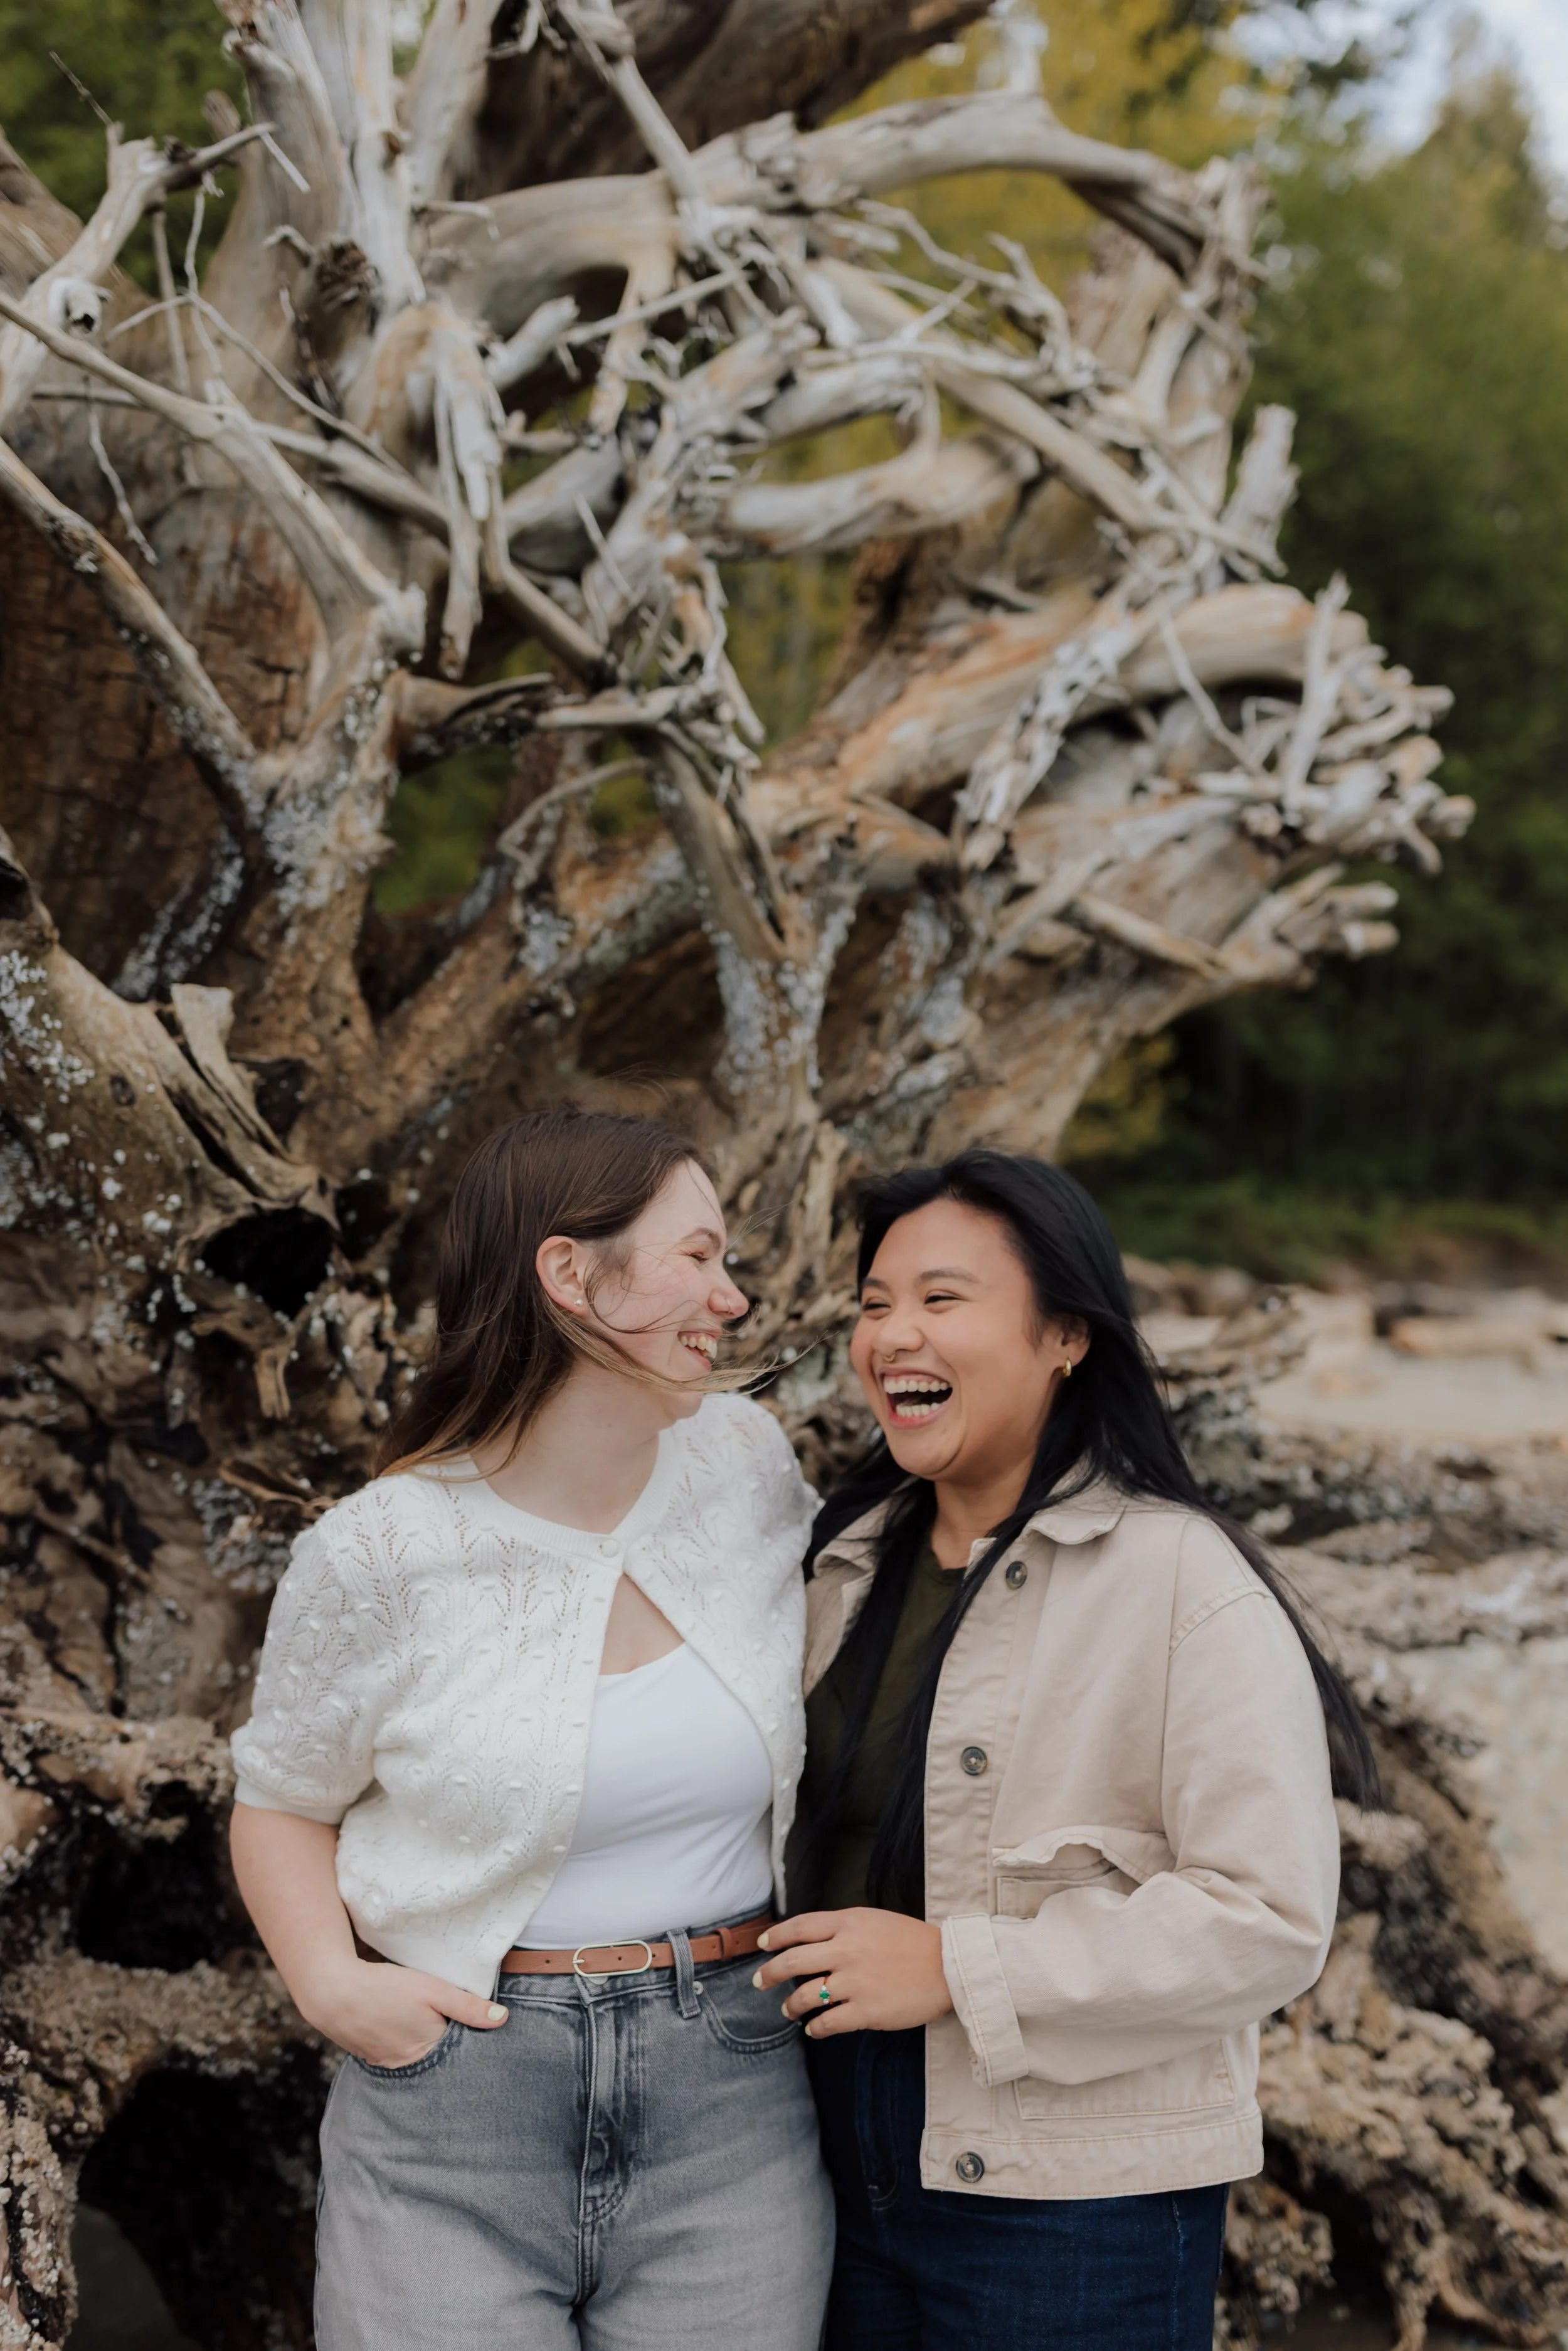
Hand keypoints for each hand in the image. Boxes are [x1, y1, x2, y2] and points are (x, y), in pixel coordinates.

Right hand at [298, 1956, 509, 2068]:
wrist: (333, 1992)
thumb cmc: (385, 1987)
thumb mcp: (432, 1989)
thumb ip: (467, 2006)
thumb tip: (502, 2019)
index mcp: (429, 2050)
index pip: (459, 2050)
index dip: (466, 2036)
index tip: (470, 2024)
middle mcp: (408, 2064)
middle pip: (437, 2056)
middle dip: (444, 2042)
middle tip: (441, 2018)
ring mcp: (387, 2063)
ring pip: (415, 2056)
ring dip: (420, 2041)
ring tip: (417, 2019)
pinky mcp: (370, 2057)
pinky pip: (394, 2053)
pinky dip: (400, 2041)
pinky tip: (397, 2024)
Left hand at [753, 1907, 954, 2037]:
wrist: (948, 1966)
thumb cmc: (913, 1942)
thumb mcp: (875, 1921)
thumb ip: (844, 1929)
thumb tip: (812, 1942)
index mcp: (849, 1923)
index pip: (800, 1926)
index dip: (776, 1936)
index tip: (763, 1945)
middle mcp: (846, 1950)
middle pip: (793, 1961)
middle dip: (769, 1973)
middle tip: (759, 1981)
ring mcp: (855, 1981)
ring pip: (806, 1996)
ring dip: (791, 2005)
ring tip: (788, 2010)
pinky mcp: (866, 2011)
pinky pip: (828, 2022)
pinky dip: (815, 2027)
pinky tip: (813, 2029)